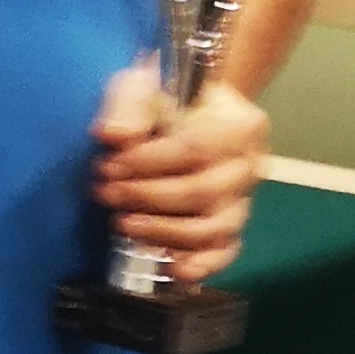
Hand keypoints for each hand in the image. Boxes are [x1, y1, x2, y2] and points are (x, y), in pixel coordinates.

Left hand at [88, 64, 267, 287]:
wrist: (187, 110)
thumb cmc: (165, 97)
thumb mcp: (143, 85)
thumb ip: (130, 107)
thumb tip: (112, 136)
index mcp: (240, 126)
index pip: (195, 150)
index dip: (147, 163)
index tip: (106, 166)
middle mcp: (250, 166)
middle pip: (202, 193)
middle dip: (145, 198)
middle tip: (104, 192)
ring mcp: (244, 200)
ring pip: (212, 229)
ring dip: (161, 232)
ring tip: (121, 222)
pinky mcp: (233, 226)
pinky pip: (225, 252)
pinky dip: (200, 265)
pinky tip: (171, 268)